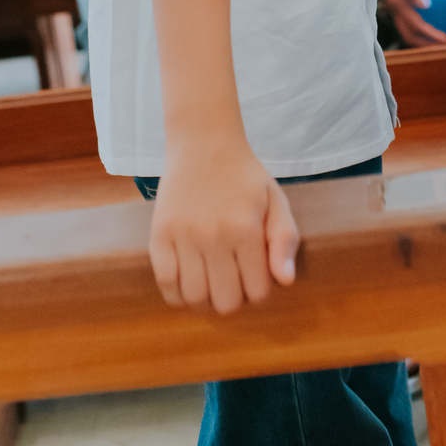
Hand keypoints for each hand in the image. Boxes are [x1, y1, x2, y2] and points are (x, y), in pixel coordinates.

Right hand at [149, 139, 298, 313]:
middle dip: (234, 297)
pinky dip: (177, 293)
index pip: (257, 291)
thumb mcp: (276, 199)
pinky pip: (165, 283)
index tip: (254, 274)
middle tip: (232, 278)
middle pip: (225, 302)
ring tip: (210, 280)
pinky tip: (187, 281)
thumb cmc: (244, 176)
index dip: (259, 289)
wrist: (203, 143)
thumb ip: (285, 239)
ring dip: (205, 297)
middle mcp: (214, 235)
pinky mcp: (159, 234)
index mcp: (246, 229)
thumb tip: (285, 282)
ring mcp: (184, 236)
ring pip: (195, 297)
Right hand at [374, 0, 445, 45]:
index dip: (432, 36)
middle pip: (410, 35)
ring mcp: (393, 5)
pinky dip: (419, 27)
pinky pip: (407, 20)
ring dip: (423, 37)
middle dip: (428, 44)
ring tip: (439, 39)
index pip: (416, 28)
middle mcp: (394, 8)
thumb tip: (426, 6)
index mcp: (396, 3)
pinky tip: (429, 21)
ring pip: (408, 29)